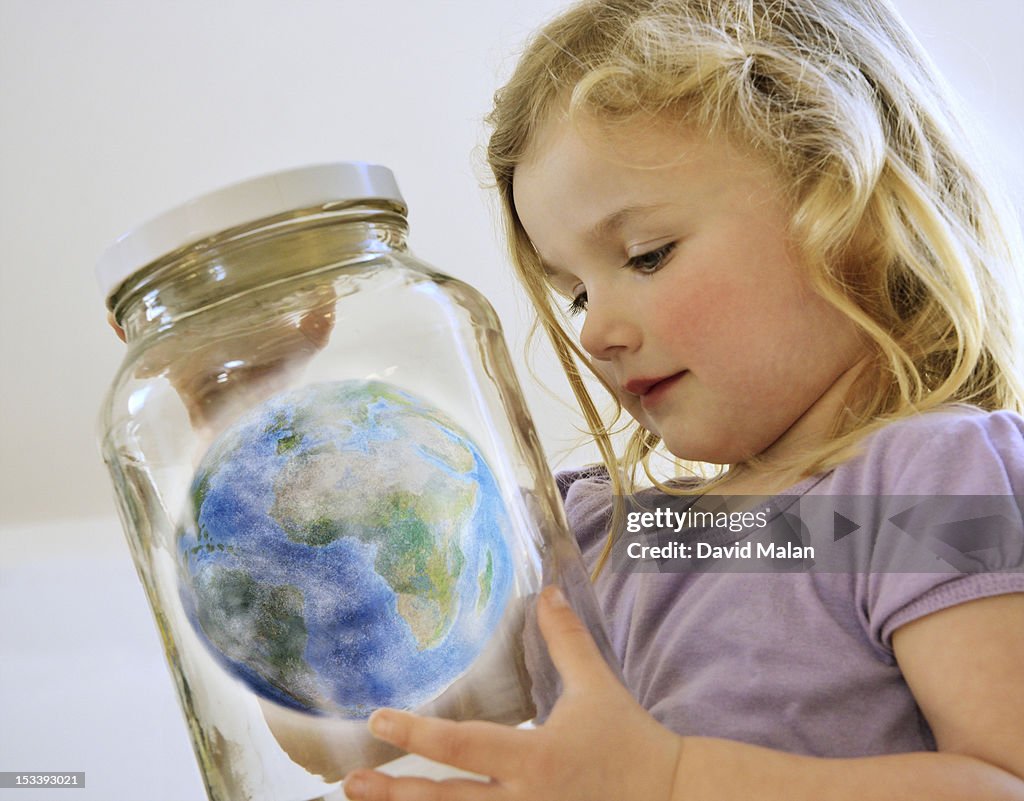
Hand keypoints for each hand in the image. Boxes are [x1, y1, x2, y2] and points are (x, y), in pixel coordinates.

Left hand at [343, 585, 682, 800]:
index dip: (418, 735)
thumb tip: (546, 591)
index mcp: (538, 759)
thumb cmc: (630, 742)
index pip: (466, 748)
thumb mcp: (597, 687)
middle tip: (351, 782)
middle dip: (395, 794)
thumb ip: (566, 640)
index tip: (378, 720)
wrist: (673, 797)